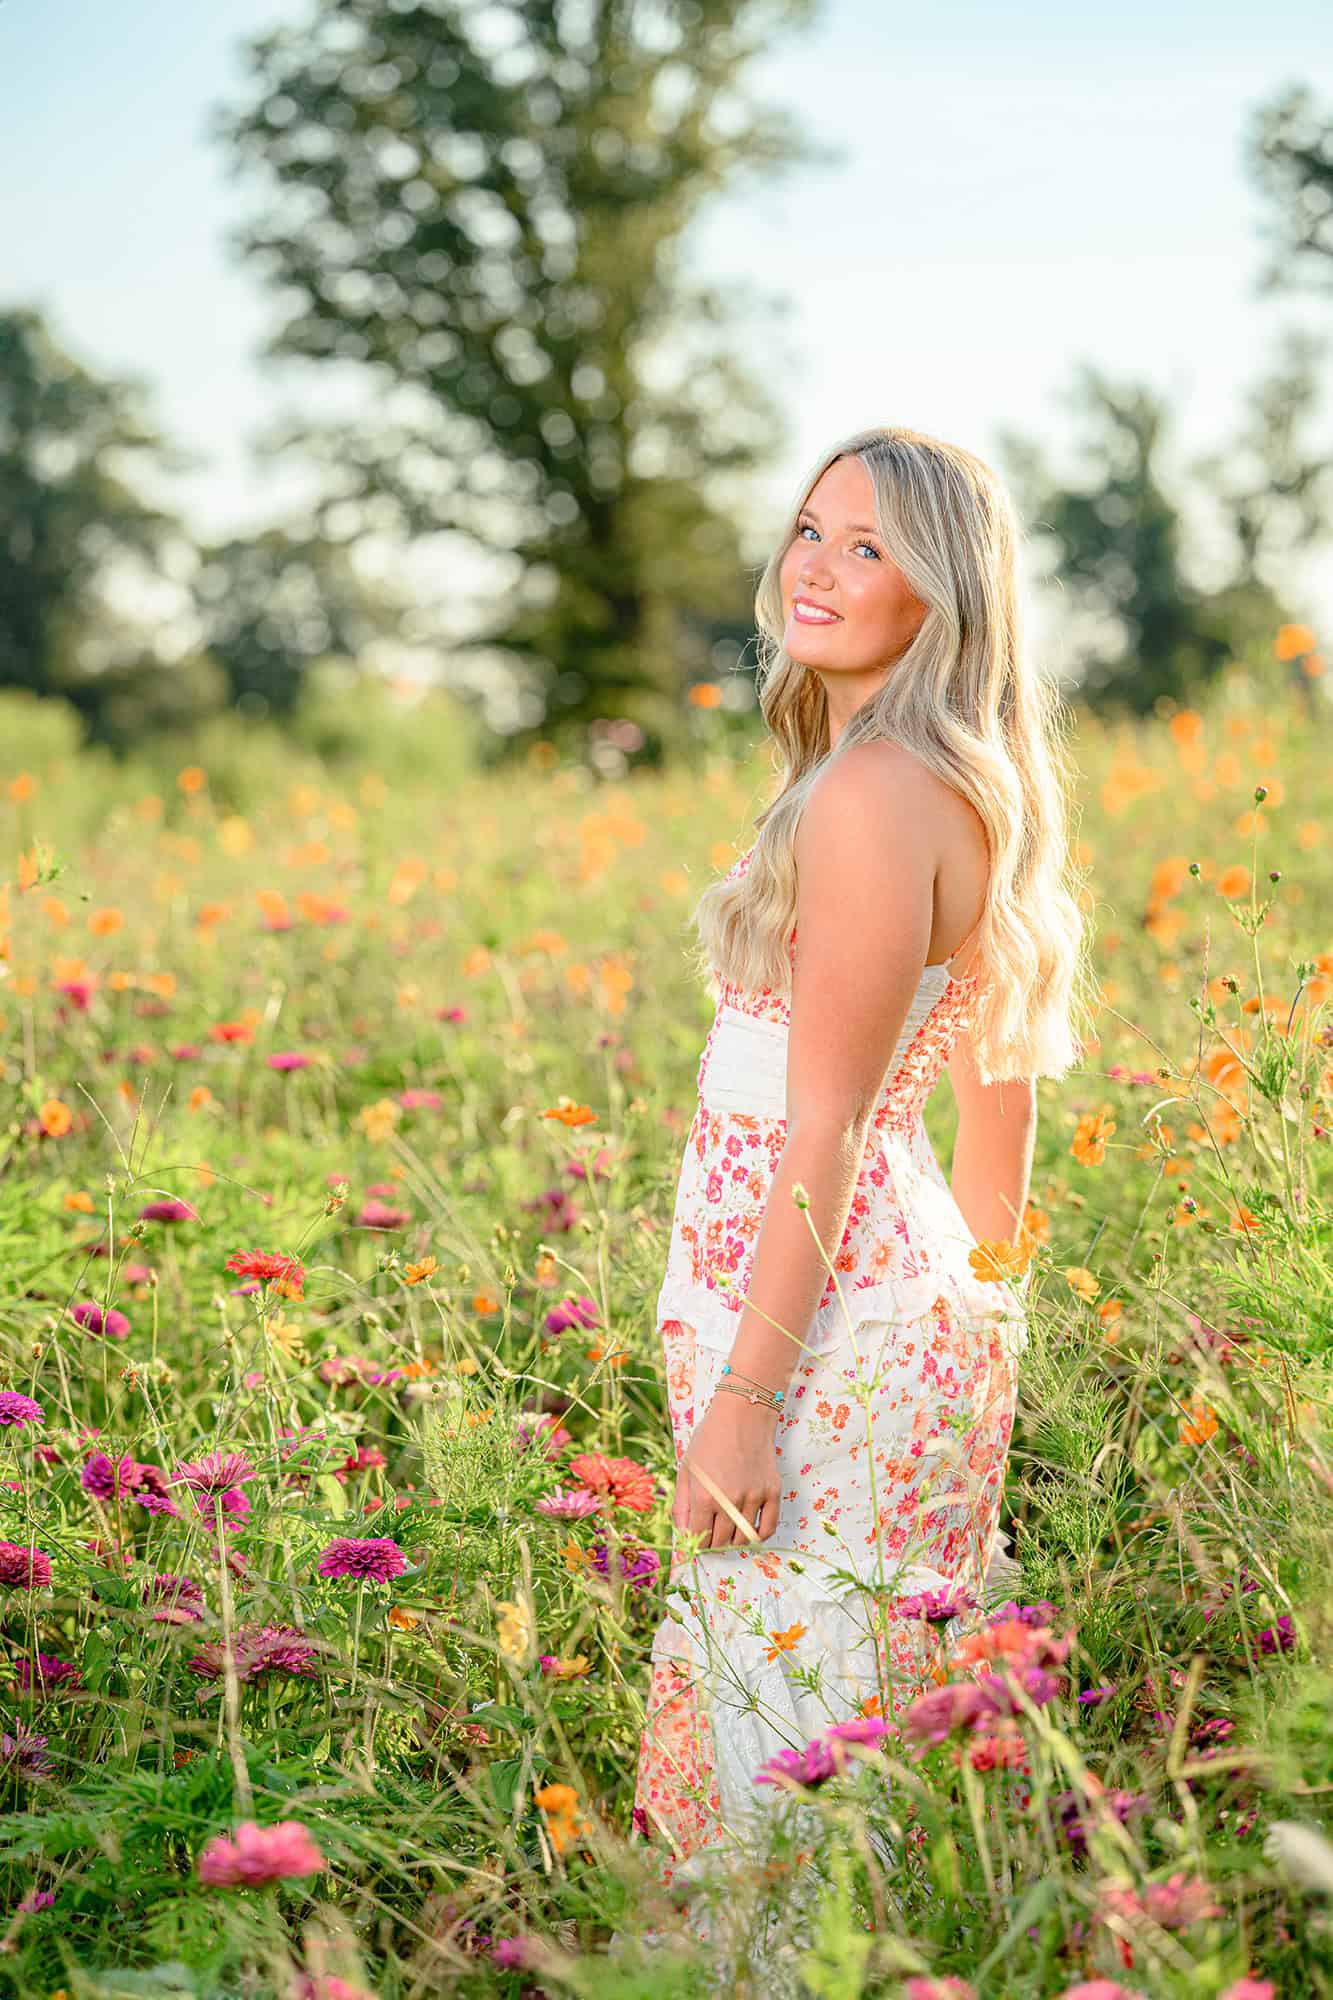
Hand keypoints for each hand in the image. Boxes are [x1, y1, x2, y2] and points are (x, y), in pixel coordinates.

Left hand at [672, 1395, 781, 1549]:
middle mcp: (730, 1502)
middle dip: (713, 1543)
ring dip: (733, 1540)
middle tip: (711, 1533)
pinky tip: (749, 1529)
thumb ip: (682, 1505)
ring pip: (743, 1539)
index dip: (695, 1543)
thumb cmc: (710, 1438)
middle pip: (721, 1542)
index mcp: (705, 1497)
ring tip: (728, 1530)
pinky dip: (758, 1536)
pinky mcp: (772, 1493)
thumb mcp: (686, 1469)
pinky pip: (768, 1529)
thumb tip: (684, 1535)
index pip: (699, 1538)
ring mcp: (754, 1498)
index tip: (696, 1539)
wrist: (743, 1414)